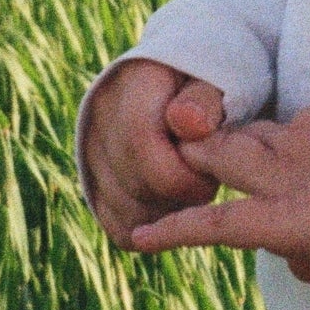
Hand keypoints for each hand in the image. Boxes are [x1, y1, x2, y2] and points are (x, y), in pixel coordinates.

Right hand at [83, 61, 226, 248]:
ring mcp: (92, 147)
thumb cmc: (211, 87)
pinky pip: (118, 226)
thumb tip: (188, 122)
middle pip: (133, 182)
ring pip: (125, 210)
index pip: (140, 144)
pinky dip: (151, 228)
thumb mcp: (217, 81)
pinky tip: (175, 208)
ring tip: (193, 190)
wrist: (186, 88)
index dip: (181, 174)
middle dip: (179, 195)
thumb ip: (205, 100)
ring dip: (167, 214)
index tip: (212, 177)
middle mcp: (102, 113)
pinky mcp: (94, 178)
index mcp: (133, 83)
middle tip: (209, 183)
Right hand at [130, 98, 309, 283]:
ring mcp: (302, 141)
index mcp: (286, 222)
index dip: (175, 231)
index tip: (139, 238)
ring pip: (252, 133)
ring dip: (235, 137)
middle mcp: (284, 179)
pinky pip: (296, 123)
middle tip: (172, 148)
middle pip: (220, 156)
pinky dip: (293, 133)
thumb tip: (299, 268)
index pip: (217, 226)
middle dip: (192, 151)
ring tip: (220, 140)